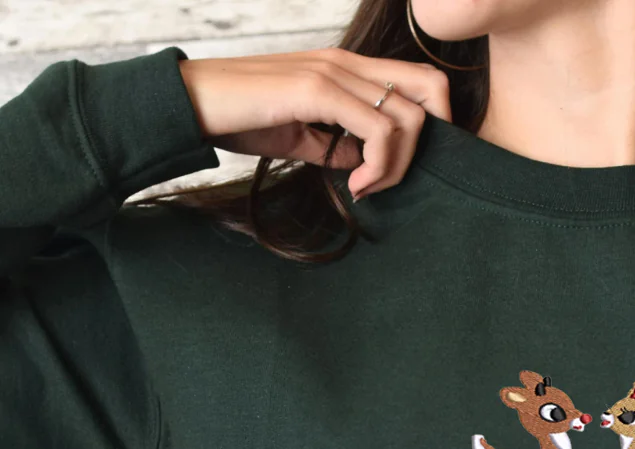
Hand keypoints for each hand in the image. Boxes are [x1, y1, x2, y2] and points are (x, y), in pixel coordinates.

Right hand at [177, 48, 451, 199]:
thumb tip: (363, 164)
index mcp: (346, 69)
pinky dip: (378, 165)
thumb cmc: (240, 118)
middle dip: (427, 145)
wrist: (191, 104)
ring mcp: (333, 71)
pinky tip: (356, 186)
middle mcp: (346, 63)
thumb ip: (336, 146)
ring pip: (408, 116)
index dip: (431, 127)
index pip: (420, 83)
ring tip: (365, 188)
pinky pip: (376, 128)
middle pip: (431, 89)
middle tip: (389, 181)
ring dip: (398, 165)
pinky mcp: (316, 89)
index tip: (401, 167)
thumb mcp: (300, 136)